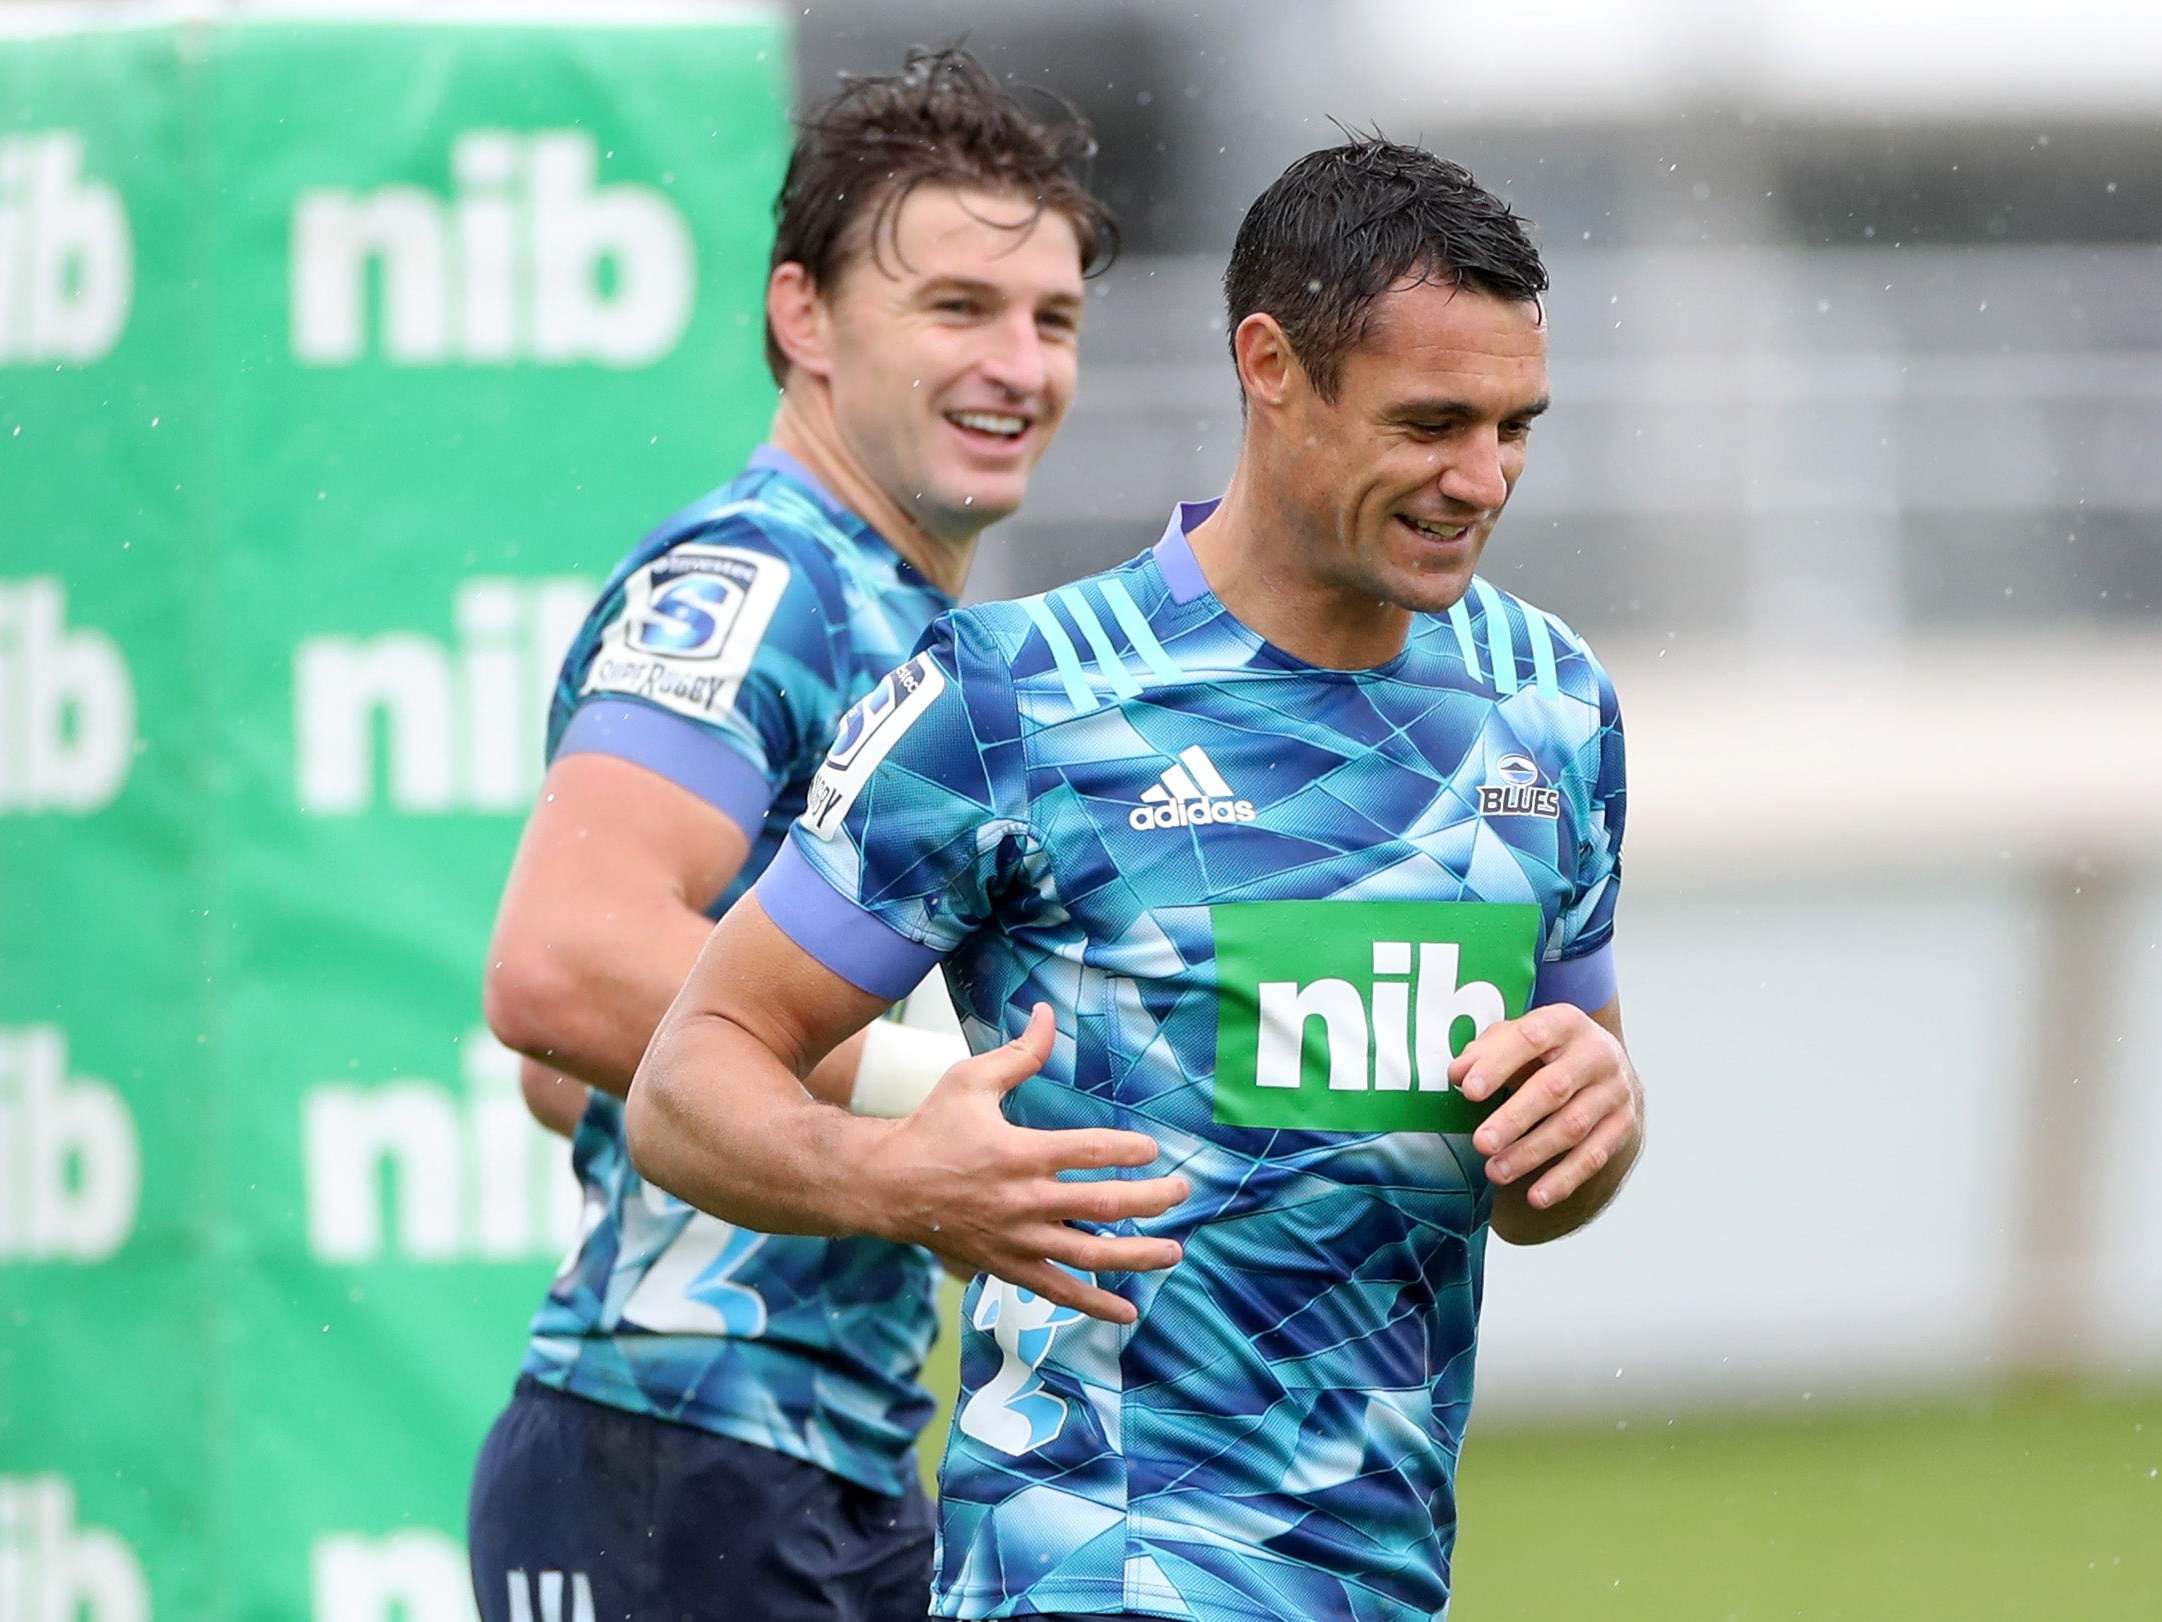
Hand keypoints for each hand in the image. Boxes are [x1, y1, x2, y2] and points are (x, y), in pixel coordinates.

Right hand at [868, 1003, 1187, 1323]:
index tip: (1153, 1150)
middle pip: (1101, 1205)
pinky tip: (1127, 1312)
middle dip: (1149, 1201)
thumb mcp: (970, 1080)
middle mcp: (1022, 1200)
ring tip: (1174, 1252)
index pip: (1088, 1152)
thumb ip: (1019, 1053)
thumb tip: (1048, 1013)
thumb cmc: (932, 1127)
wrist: (887, 1185)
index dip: (1127, 1151)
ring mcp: (1017, 1239)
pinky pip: (1058, 1291)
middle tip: (1181, 1192)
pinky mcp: (1008, 1266)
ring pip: (1088, 1255)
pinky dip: (1094, 1305)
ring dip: (1137, 1255)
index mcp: (1018, 1152)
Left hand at [1450, 1004, 1638, 1212]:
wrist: (1604, 1066)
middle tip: (1481, 1143)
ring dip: (1531, 1153)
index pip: (1530, 1038)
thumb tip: (1457, 1074)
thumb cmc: (1545, 1051)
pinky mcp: (1623, 1124)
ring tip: (1495, 1172)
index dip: (1498, 1064)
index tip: (1468, 1090)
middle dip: (1514, 1118)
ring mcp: (1614, 1091)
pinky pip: (1593, 1157)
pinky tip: (1535, 1197)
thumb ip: (1484, 1052)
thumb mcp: (1515, 1038)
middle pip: (1554, 1088)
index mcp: (1564, 1022)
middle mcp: (1596, 1054)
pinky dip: (1563, 1180)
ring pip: (1572, 1126)